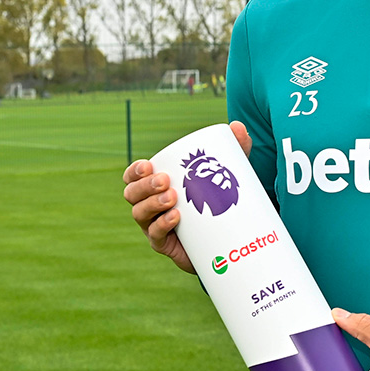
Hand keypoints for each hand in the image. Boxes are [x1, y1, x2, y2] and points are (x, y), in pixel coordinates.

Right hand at [122, 121, 253, 273]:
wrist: (224, 239)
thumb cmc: (217, 199)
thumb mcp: (225, 173)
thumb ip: (233, 150)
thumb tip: (237, 126)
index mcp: (156, 185)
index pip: (133, 176)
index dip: (134, 171)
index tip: (148, 165)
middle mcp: (149, 205)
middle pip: (132, 194)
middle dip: (145, 186)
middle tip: (166, 180)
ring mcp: (154, 226)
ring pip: (139, 213)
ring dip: (152, 204)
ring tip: (172, 198)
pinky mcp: (165, 245)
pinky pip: (155, 236)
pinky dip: (161, 225)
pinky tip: (175, 217)